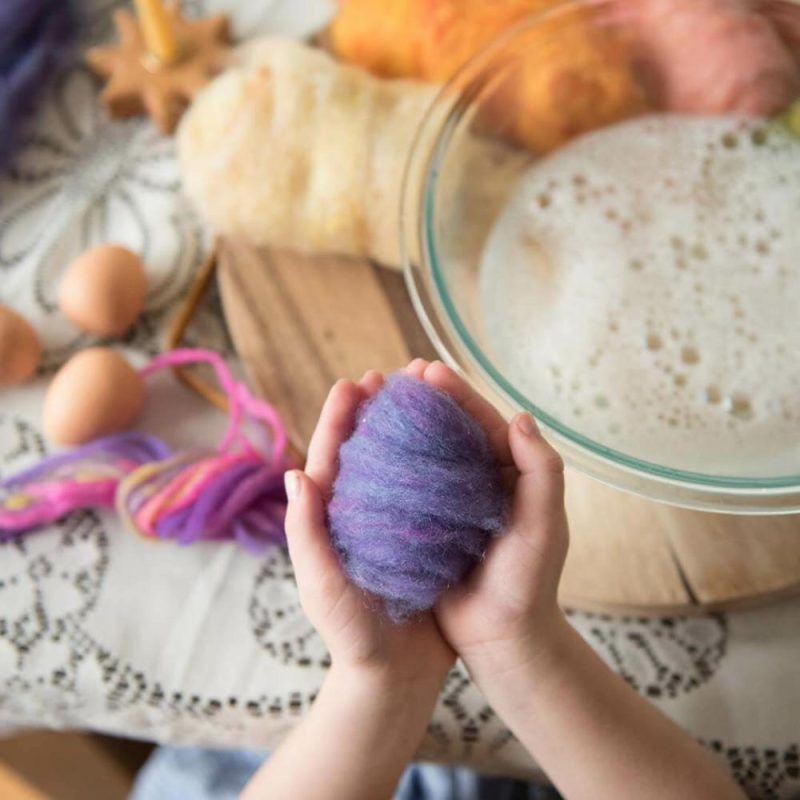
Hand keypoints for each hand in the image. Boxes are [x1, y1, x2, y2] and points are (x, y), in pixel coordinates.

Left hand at [284, 367, 454, 691]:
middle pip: (368, 450)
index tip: (356, 380)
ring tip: (428, 398)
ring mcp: (394, 526)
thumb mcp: (322, 584)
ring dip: (411, 429)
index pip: (332, 457)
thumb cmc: (351, 634)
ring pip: (401, 466)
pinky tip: (457, 446)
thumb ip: (305, 532)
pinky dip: (438, 465)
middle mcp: (362, 515)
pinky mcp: (424, 540)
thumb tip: (296, 471)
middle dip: (379, 411)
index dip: (341, 417)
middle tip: (398, 375)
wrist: (394, 677)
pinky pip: (429, 494)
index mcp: (331, 519)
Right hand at [402, 360, 569, 681]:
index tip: (427, 370)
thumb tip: (521, 417)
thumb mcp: (544, 526)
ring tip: (376, 402)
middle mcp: (480, 482)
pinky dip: (390, 465)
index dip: (457, 393)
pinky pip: (408, 487)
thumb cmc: (529, 582)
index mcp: (510, 474)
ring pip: (425, 454)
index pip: (482, 422)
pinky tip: (366, 451)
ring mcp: (452, 503)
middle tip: (398, 375)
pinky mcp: (428, 525)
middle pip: (450, 430)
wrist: (503, 639)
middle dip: (426, 399)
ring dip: (404, 426)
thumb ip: (541, 471)